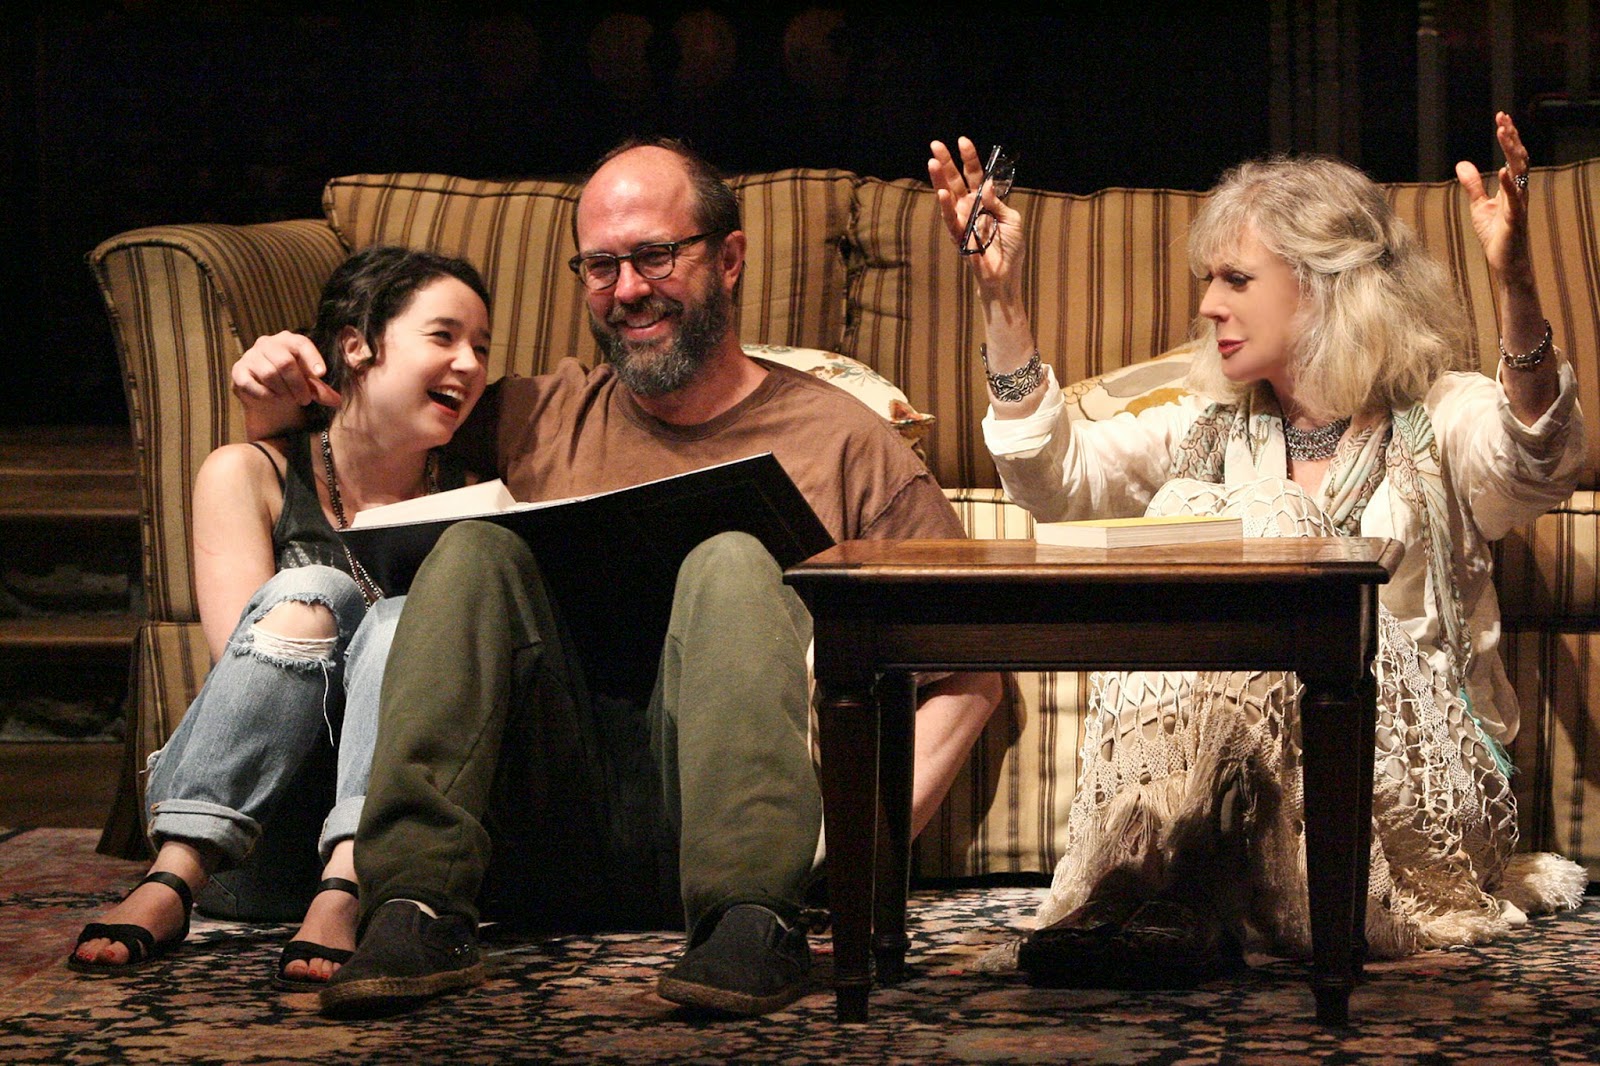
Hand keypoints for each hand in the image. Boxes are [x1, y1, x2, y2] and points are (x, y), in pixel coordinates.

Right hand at [230, 331, 339, 437]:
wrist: (268, 396)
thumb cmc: (292, 383)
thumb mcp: (309, 385)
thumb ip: (321, 391)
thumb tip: (337, 401)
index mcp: (288, 340)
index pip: (301, 343)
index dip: (312, 358)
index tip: (321, 374)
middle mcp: (267, 343)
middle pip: (285, 362)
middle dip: (298, 384)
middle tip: (305, 400)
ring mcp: (251, 356)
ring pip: (269, 373)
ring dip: (283, 391)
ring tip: (289, 399)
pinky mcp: (238, 371)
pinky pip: (250, 383)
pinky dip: (264, 394)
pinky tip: (272, 398)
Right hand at [928, 136, 1024, 299]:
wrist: (1005, 275)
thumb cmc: (1010, 248)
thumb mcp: (1012, 220)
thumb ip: (998, 203)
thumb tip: (987, 185)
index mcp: (984, 201)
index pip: (975, 175)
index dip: (969, 158)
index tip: (962, 141)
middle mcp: (970, 208)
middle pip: (956, 181)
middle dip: (946, 162)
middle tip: (935, 144)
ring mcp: (963, 222)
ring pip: (948, 197)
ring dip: (940, 180)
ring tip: (932, 162)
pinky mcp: (959, 237)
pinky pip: (951, 220)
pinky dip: (947, 207)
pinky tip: (943, 193)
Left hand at [1454, 111, 1531, 286]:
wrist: (1506, 261)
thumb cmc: (1496, 234)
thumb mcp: (1478, 206)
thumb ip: (1472, 185)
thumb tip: (1461, 164)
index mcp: (1511, 186)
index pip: (1512, 155)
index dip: (1508, 137)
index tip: (1502, 117)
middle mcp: (1519, 191)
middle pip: (1518, 158)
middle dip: (1511, 138)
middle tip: (1503, 118)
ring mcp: (1518, 204)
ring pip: (1520, 173)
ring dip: (1512, 153)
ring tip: (1505, 134)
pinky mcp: (1514, 220)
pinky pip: (1514, 200)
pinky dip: (1509, 185)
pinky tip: (1503, 171)